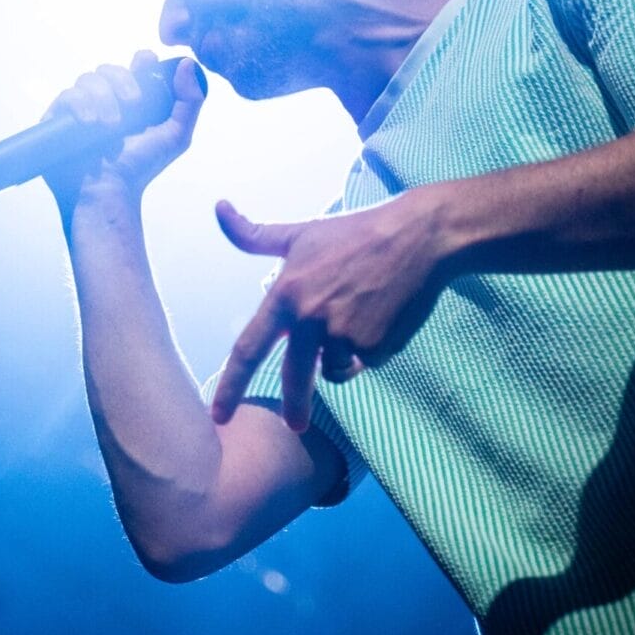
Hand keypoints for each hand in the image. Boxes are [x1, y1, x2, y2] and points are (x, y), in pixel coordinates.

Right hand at [44, 50, 205, 214]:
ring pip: (88, 79)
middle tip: (134, 104)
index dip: (142, 61)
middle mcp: (106, 99)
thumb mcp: (175, 135)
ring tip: (111, 125)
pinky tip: (90, 122)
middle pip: (110, 68)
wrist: (109, 192)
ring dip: (103, 97)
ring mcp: (82, 107)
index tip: (147, 66)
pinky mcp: (60, 118)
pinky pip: (67, 95)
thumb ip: (189, 101)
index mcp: (132, 99)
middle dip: (123, 81)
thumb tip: (187, 64)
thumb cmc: (139, 166)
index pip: (136, 66)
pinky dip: (80, 103)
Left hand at [211, 187, 450, 431]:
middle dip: (294, 407)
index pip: (249, 348)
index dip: (231, 385)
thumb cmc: (354, 233)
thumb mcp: (300, 234)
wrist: (416, 238)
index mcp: (287, 295)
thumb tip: (219, 208)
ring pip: (334, 368)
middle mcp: (311, 319)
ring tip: (359, 315)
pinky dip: (369, 349)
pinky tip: (381, 318)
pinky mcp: (376, 347)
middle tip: (295, 426)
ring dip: (341, 355)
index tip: (218, 416)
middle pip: (294, 377)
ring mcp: (344, 335)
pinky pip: (364, 363)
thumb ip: (254, 234)